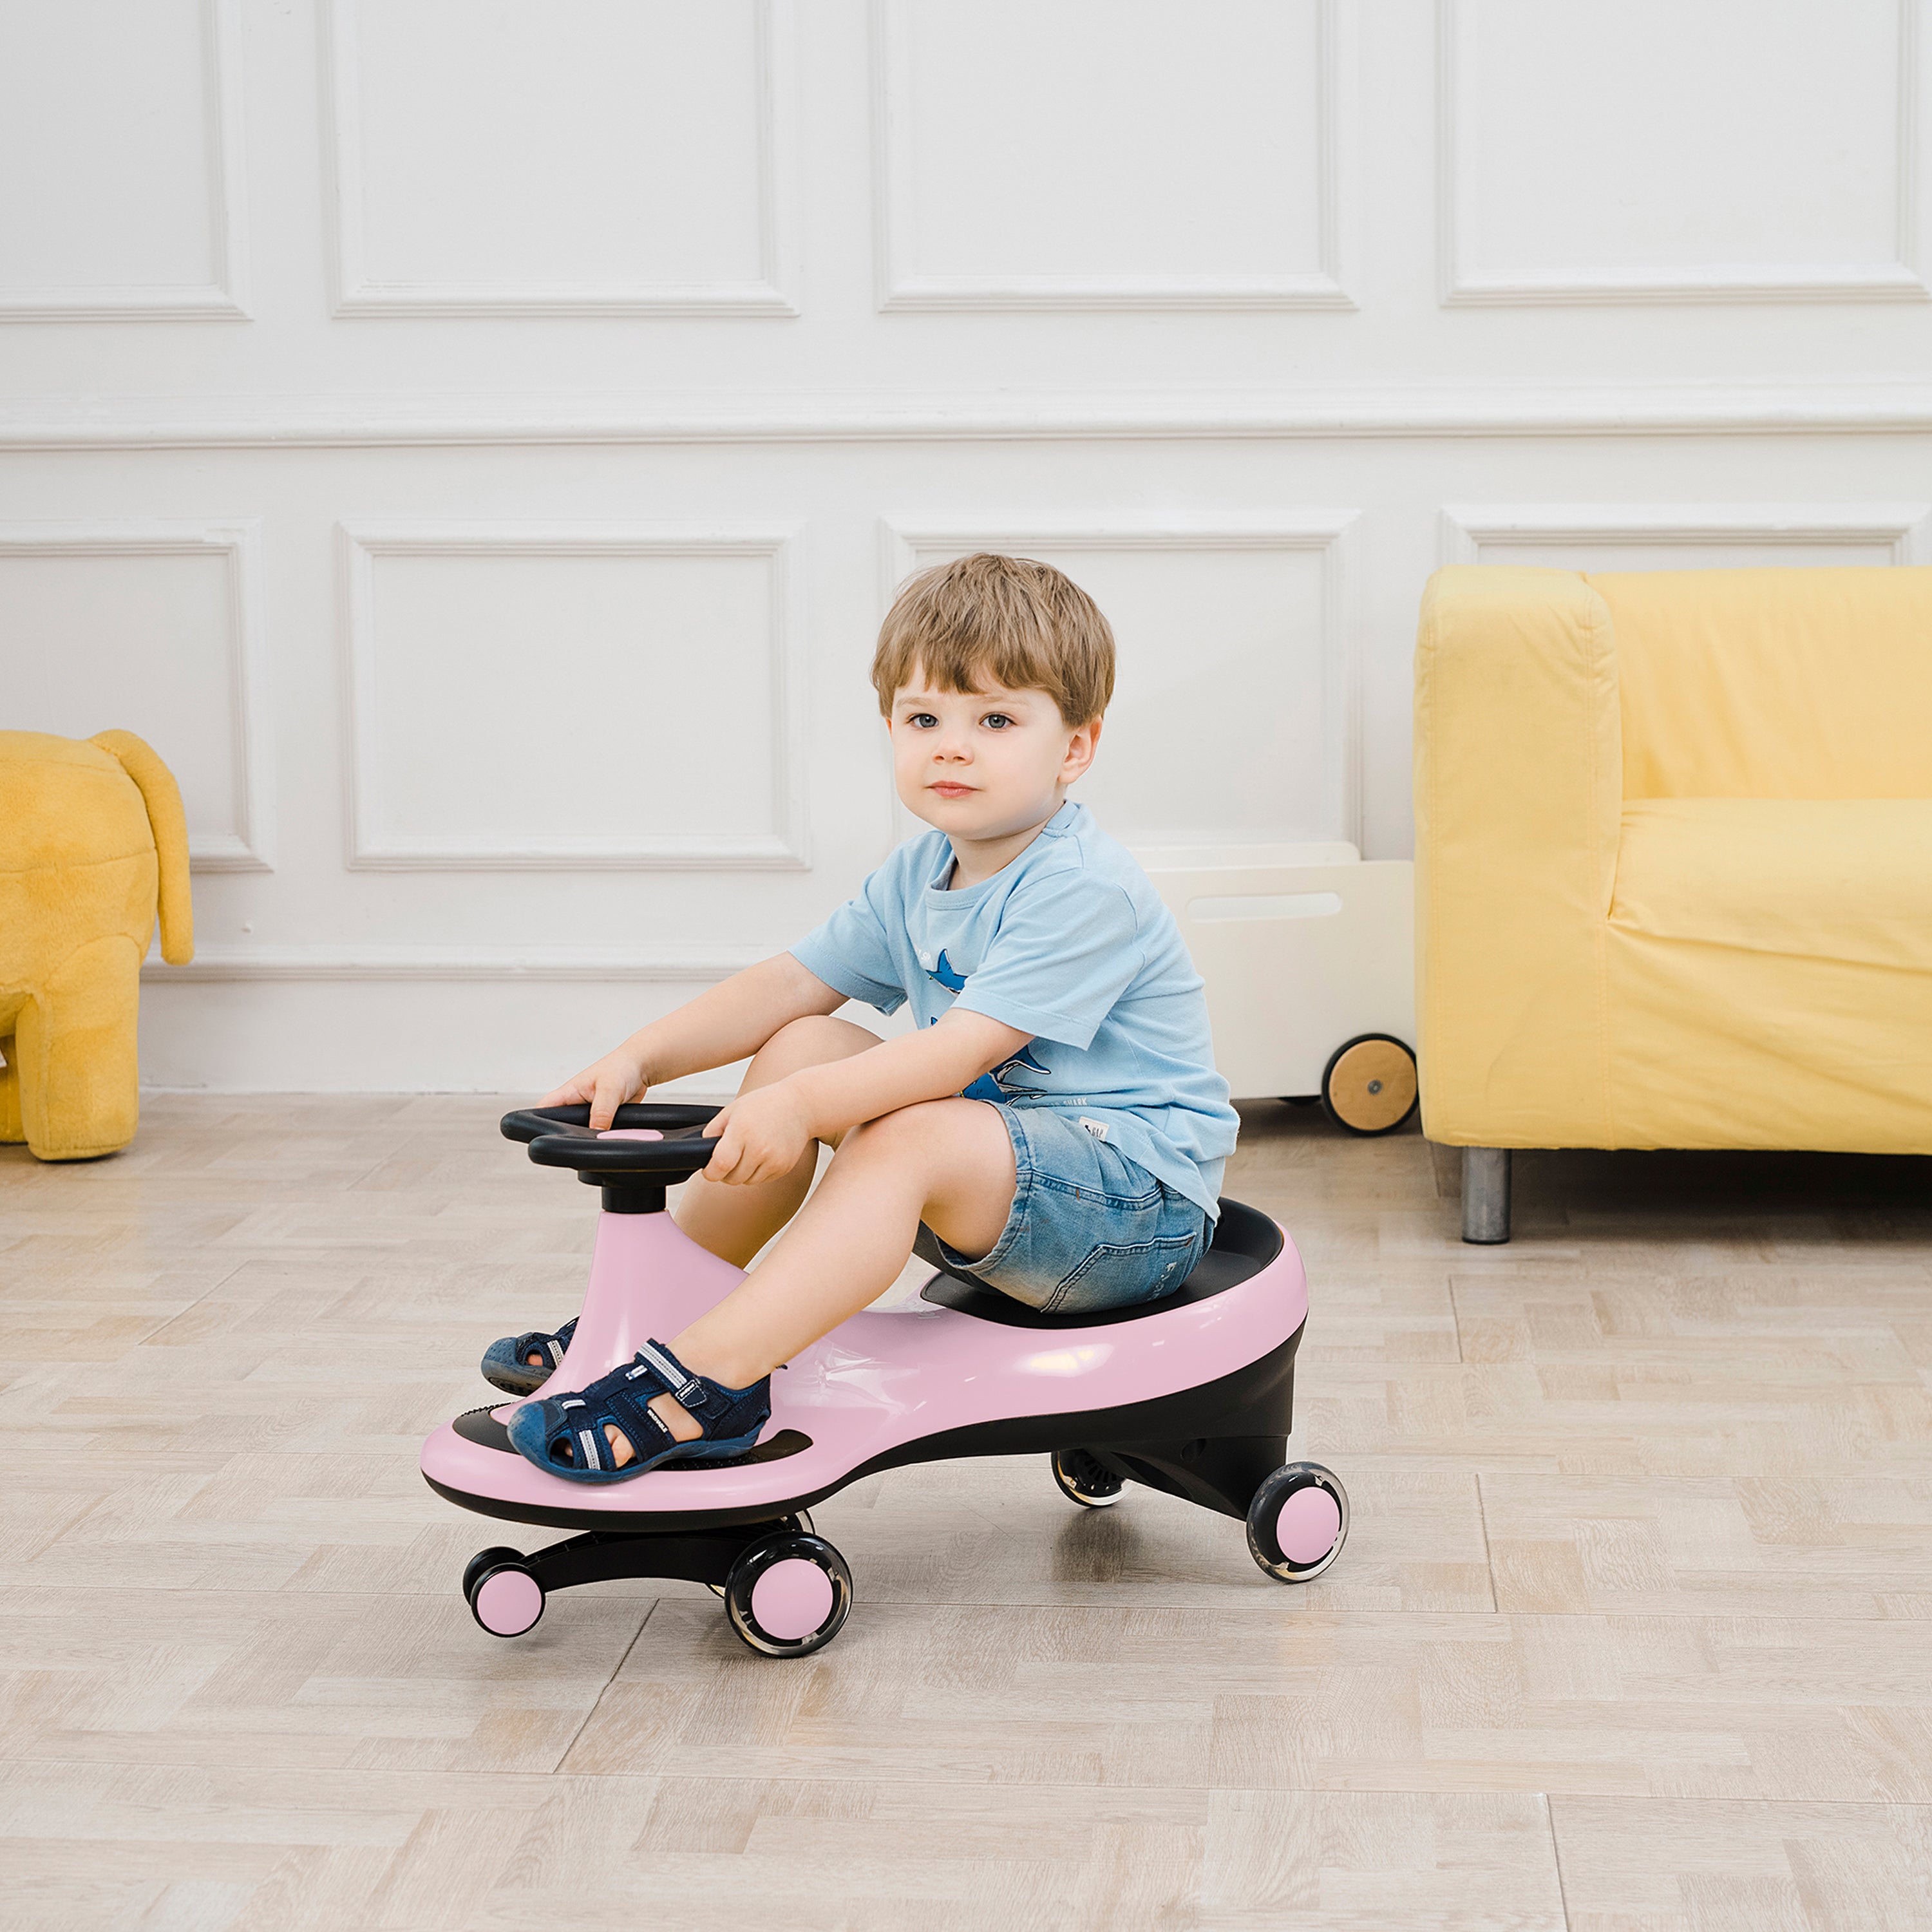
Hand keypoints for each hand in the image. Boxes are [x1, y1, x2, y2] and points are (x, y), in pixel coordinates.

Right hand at [539, 1045, 648, 1130]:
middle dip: (569, 1135)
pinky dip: (603, 1137)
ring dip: (589, 1136)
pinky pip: (599, 1133)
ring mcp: (590, 1112)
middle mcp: (576, 1103)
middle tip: (581, 1141)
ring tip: (599, 1138)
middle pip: (562, 1125)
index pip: (544, 1108)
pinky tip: (610, 1138)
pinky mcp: (604, 1119)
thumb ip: (602, 1112)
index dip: (537, 1122)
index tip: (544, 1136)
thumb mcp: (610, 1089)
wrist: (642, 1067)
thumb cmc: (622, 1066)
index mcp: (570, 1092)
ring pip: (582, 1131)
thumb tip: (596, 1133)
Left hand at [700, 1080, 816, 1186]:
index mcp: (742, 1131)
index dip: (710, 1172)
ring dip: (743, 1172)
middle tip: (730, 1155)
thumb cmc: (763, 1104)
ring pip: (747, 1182)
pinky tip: (763, 1152)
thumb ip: (713, 1131)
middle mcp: (759, 1148)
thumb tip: (702, 1153)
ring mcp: (774, 1159)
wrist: (800, 1105)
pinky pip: (762, 1179)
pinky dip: (758, 1171)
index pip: (720, 1166)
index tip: (709, 1168)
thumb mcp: (732, 1110)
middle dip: (725, 1172)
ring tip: (749, 1150)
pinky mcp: (784, 1167)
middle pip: (732, 1178)